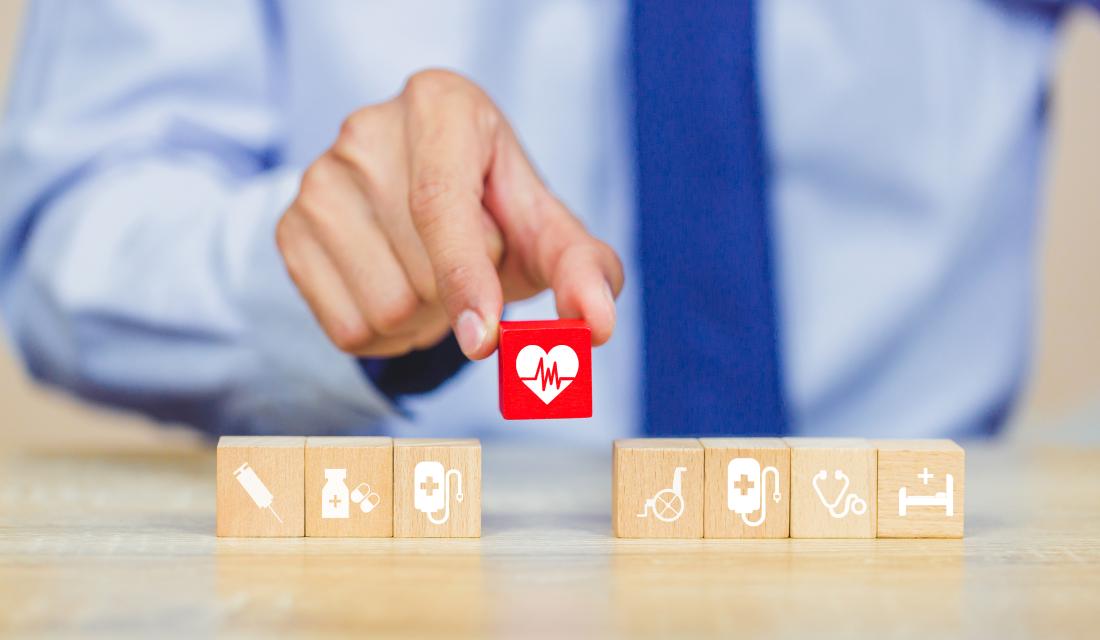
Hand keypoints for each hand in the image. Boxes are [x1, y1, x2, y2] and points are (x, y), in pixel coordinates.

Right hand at [276, 70, 623, 358]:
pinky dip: (387, 336)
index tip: (486, 339)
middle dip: (460, 296)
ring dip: (425, 322)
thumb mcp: (545, 229)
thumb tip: (595, 324)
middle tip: (469, 267)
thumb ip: (583, 268)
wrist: (424, 201)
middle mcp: (367, 130)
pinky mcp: (288, 227)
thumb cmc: (495, 210)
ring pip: (382, 309)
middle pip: (418, 272)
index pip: (439, 202)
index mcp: (440, 105)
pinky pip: (346, 329)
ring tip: (433, 279)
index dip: (464, 277)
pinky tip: (398, 292)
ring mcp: (317, 178)